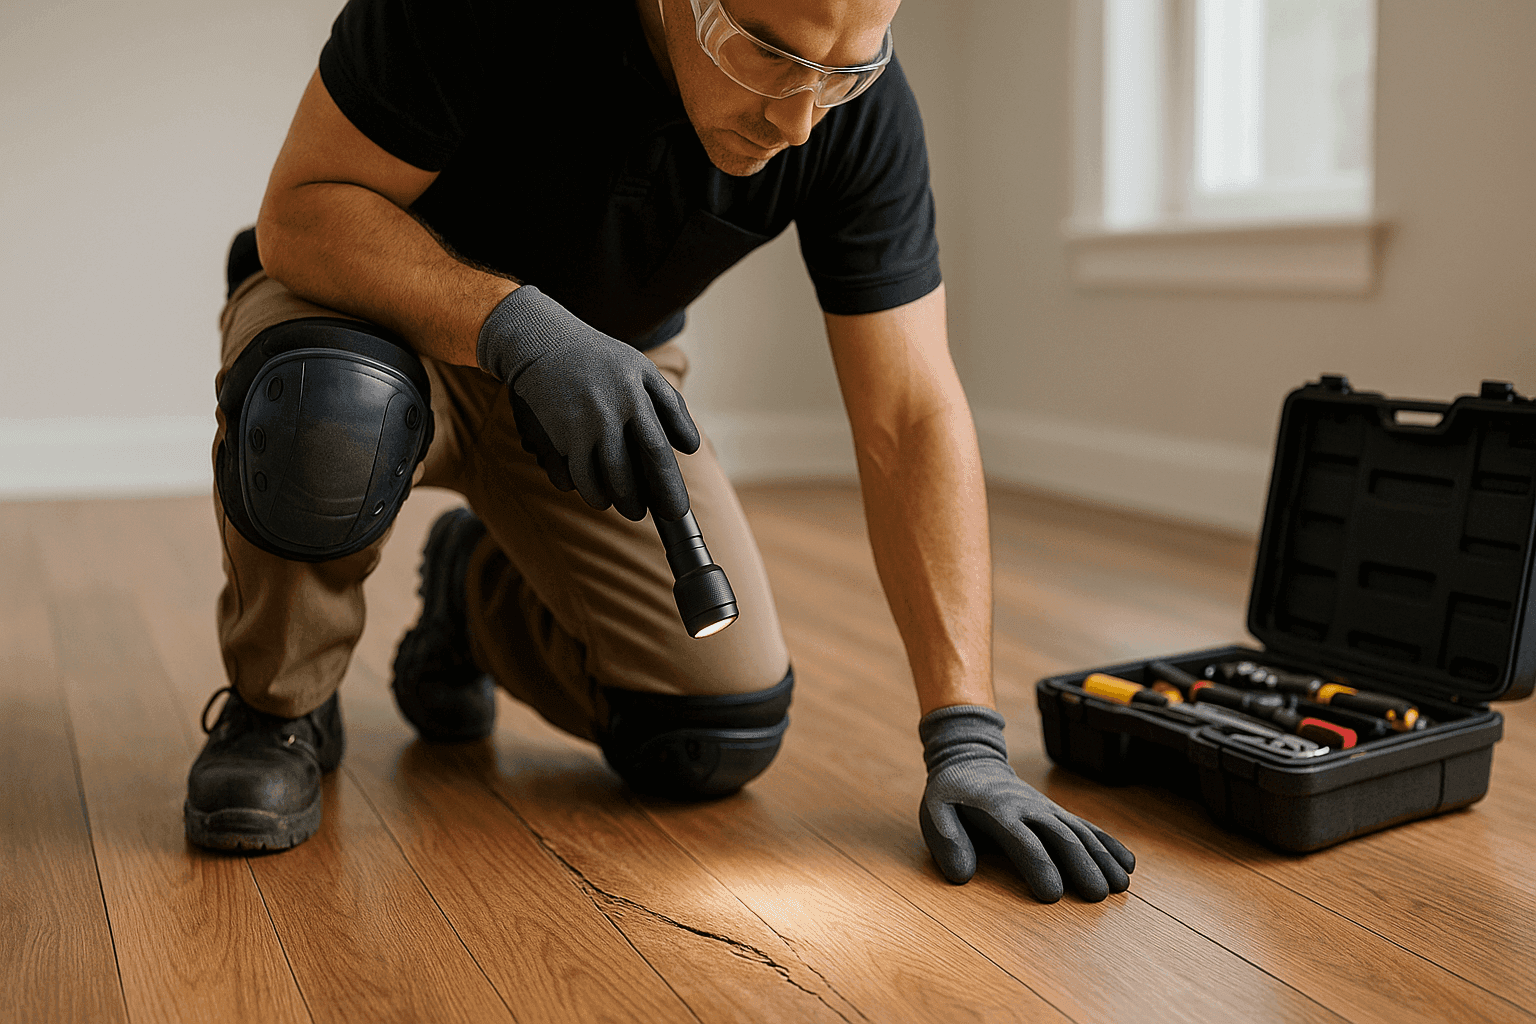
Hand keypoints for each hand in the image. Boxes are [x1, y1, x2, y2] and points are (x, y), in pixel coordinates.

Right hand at [478, 285, 699, 520]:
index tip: (676, 511)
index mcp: (635, 395)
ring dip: (610, 500)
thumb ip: (670, 407)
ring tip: (619, 506)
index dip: (668, 485)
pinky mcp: (555, 433)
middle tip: (641, 514)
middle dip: (635, 501)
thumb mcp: (641, 370)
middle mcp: (608, 412)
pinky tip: (593, 492)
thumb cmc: (600, 359)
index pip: (657, 450)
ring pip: (597, 480)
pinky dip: (584, 488)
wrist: (542, 341)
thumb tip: (689, 447)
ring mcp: (579, 424)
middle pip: (626, 474)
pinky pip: (571, 475)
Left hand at [918, 705, 1134, 901]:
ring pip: (1080, 832)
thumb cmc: (950, 792)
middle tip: (1099, 895)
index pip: (1023, 841)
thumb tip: (961, 876)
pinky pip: (1086, 826)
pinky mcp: (1056, 811)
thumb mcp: (935, 810)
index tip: (1052, 895)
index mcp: (999, 811)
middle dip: (1081, 865)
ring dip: (1102, 857)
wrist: (970, 757)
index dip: (1038, 866)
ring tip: (1121, 885)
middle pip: (1061, 837)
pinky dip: (1108, 843)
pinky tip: (1128, 862)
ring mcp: (1046, 809)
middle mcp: (1029, 808)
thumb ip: (946, 839)